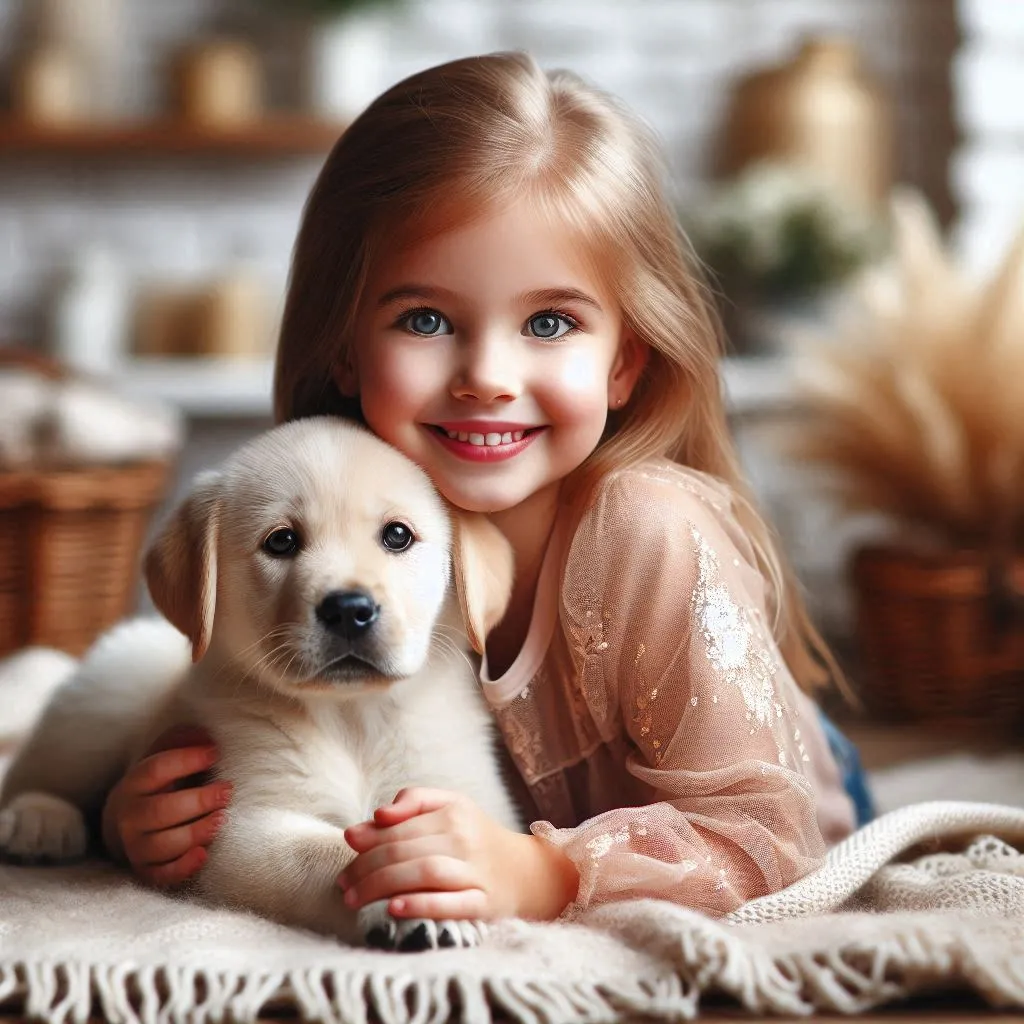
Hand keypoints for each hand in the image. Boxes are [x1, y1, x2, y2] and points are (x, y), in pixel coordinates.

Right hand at [101, 725, 231, 887]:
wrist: (124, 825)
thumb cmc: (157, 788)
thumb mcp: (163, 762)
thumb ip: (182, 745)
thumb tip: (207, 737)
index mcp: (133, 785)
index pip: (155, 770)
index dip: (185, 760)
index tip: (214, 752)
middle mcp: (129, 817)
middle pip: (160, 811)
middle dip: (197, 801)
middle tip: (228, 790)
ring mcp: (135, 846)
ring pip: (162, 844)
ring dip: (195, 832)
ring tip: (222, 819)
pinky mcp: (145, 870)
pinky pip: (162, 874)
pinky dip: (183, 867)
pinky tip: (204, 854)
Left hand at [338, 787, 578, 921]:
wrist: (529, 871)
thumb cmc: (478, 837)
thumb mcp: (452, 806)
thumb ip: (414, 801)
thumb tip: (375, 815)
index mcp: (454, 812)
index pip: (398, 827)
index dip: (366, 842)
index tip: (346, 856)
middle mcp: (465, 839)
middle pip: (404, 850)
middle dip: (366, 868)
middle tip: (344, 885)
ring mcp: (476, 873)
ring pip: (422, 873)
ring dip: (381, 886)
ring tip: (354, 899)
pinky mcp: (484, 905)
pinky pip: (451, 905)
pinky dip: (420, 905)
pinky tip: (393, 909)